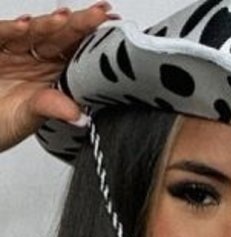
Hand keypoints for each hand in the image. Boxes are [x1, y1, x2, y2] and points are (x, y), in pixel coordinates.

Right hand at [0, 2, 116, 152]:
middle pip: (60, 37)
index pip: (77, 53)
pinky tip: (25, 25)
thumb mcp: (30, 118)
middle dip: (80, 24)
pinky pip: (1, 36)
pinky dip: (10, 30)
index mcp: (55, 74)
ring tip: (66, 18)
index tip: (112, 29)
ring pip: (34, 32)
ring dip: (50, 24)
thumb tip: (81, 117)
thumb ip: (53, 109)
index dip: (93, 40)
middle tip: (99, 14)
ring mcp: (15, 51)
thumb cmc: (4, 122)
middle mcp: (37, 59)